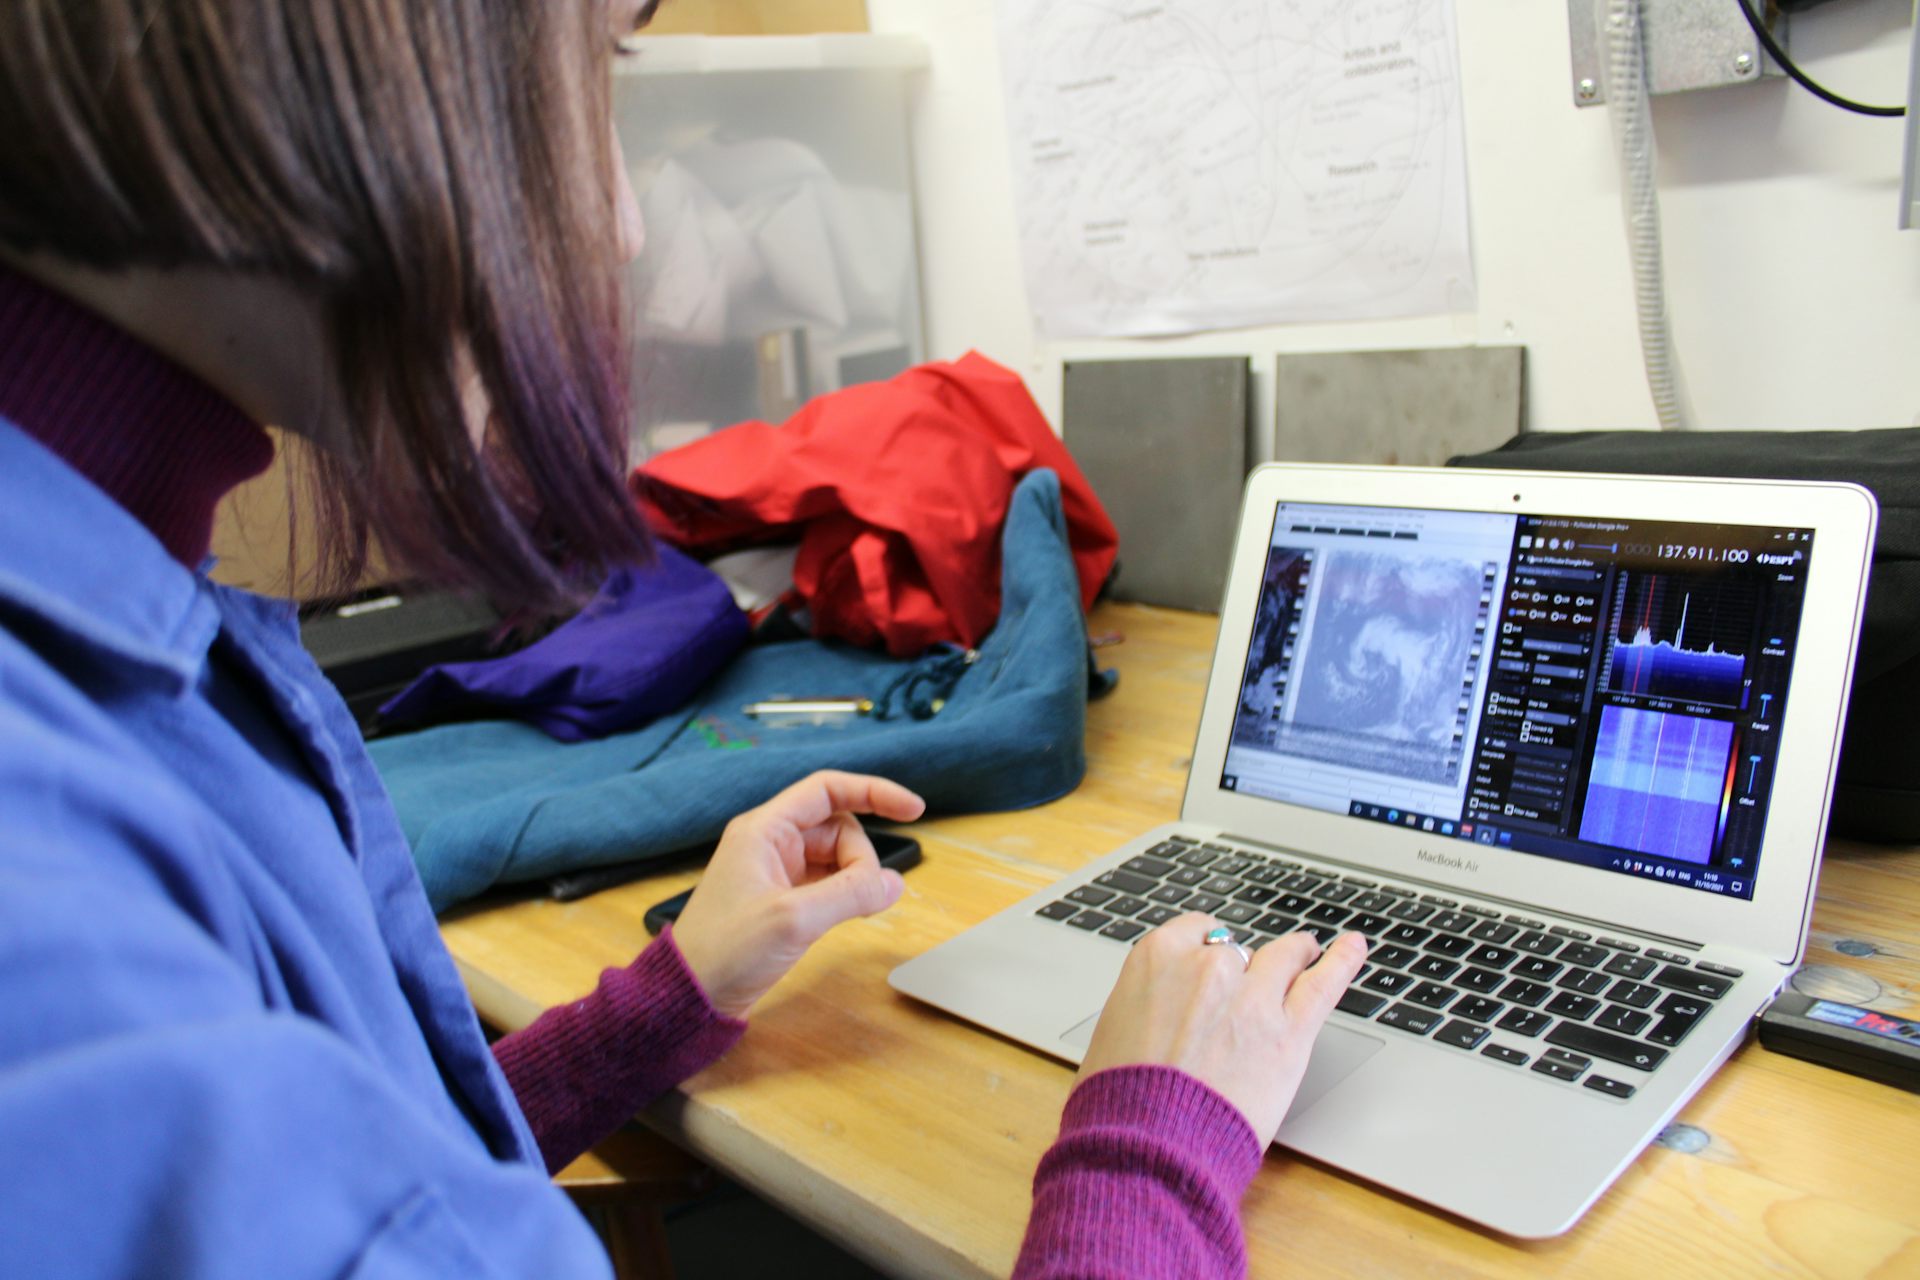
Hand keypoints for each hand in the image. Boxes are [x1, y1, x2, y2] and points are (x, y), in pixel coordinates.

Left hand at [671, 771, 925, 1018]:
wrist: (690, 996)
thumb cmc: (726, 951)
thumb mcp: (793, 919)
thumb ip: (849, 895)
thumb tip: (895, 883)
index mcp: (764, 830)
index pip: (827, 790)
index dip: (874, 792)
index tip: (914, 809)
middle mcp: (770, 843)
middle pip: (837, 828)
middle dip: (862, 856)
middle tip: (864, 896)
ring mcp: (776, 873)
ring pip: (836, 858)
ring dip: (855, 878)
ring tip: (855, 911)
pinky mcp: (782, 902)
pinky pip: (827, 884)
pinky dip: (845, 895)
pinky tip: (850, 915)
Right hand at [1076, 915, 1367, 1144]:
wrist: (1147, 1145)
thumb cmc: (1120, 1098)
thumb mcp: (1114, 1031)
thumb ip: (1148, 1004)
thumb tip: (1163, 1010)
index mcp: (1157, 958)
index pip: (1195, 933)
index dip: (1205, 952)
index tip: (1210, 964)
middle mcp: (1208, 966)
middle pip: (1237, 952)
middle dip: (1240, 970)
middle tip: (1242, 991)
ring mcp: (1253, 995)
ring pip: (1284, 957)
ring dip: (1295, 954)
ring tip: (1306, 953)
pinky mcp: (1289, 1032)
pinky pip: (1324, 983)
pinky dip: (1343, 961)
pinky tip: (1354, 948)